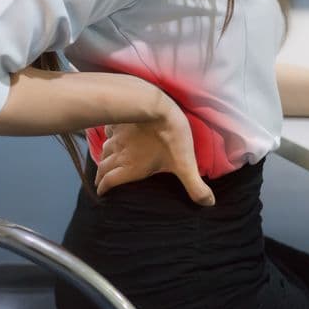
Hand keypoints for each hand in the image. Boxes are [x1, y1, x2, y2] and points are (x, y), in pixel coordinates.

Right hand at [94, 97, 215, 205]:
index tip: (101, 193)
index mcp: (130, 167)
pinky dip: (108, 137)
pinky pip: (109, 131)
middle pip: (103, 167)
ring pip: (104, 150)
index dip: (103, 188)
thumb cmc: (171, 136)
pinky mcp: (120, 121)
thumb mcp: (185, 164)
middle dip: (100, 176)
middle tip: (99, 182)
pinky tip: (111, 136)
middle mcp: (120, 153)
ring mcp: (118, 136)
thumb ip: (195, 186)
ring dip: (103, 159)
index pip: (110, 181)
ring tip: (103, 163)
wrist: (157, 104)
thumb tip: (209, 204)